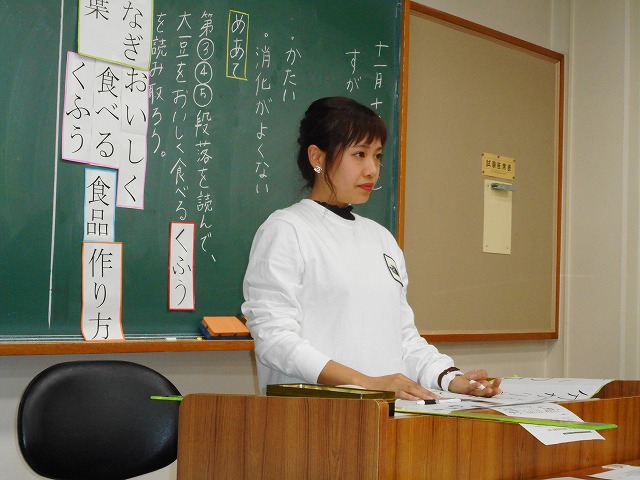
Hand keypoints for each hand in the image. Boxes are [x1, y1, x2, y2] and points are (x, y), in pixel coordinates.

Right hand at [318, 360, 438, 400]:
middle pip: (417, 386)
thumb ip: (401, 390)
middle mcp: (400, 378)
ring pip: (412, 389)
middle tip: (438, 399)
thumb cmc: (378, 387)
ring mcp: (395, 382)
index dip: (426, 391)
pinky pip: (402, 392)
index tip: (436, 396)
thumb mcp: (391, 387)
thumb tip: (413, 398)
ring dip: (423, 395)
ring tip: (432, 399)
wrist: (364, 384)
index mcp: (401, 377)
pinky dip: (410, 396)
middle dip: (428, 393)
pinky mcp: (390, 387)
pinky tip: (417, 400)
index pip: (416, 385)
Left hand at [448, 369, 501, 396]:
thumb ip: (481, 373)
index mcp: (484, 388)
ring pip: (480, 393)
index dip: (496, 384)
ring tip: (490, 390)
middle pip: (487, 393)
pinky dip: (474, 386)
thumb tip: (482, 376)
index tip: (499, 379)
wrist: (455, 382)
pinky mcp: (465, 390)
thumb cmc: (468, 380)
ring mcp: (472, 392)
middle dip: (493, 392)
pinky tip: (478, 384)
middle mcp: (479, 392)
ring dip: (485, 392)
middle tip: (498, 389)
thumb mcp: (477, 373)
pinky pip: (470, 388)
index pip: (492, 388)